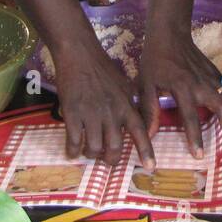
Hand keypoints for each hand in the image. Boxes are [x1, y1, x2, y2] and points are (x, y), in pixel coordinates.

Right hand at [53, 43, 155, 169]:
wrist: (79, 53)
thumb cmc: (102, 68)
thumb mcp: (124, 86)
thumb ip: (130, 106)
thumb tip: (138, 123)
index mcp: (127, 105)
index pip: (140, 132)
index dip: (146, 151)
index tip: (150, 167)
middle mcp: (112, 112)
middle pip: (114, 148)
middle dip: (110, 160)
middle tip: (106, 160)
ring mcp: (92, 113)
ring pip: (94, 149)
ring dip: (90, 155)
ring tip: (88, 152)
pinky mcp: (72, 113)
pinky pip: (74, 141)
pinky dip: (72, 150)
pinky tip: (71, 151)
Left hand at [139, 31, 221, 155]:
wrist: (169, 34)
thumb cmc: (155, 60)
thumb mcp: (146, 84)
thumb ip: (149, 109)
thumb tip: (149, 134)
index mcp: (182, 88)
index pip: (191, 117)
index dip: (195, 138)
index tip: (199, 155)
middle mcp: (200, 84)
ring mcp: (211, 77)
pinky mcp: (215, 72)